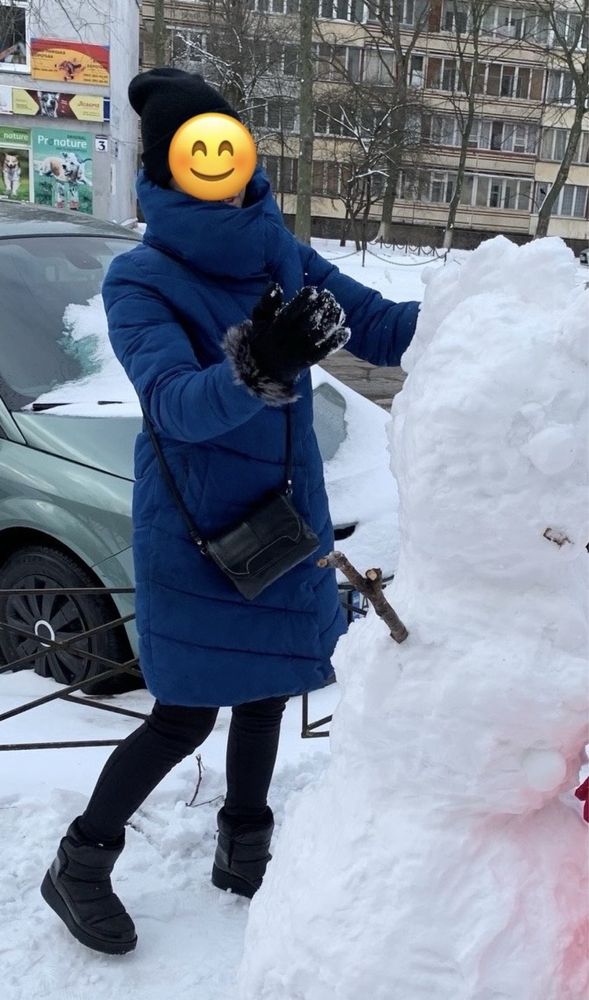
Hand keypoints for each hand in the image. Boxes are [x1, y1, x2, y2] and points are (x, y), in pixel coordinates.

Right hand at [224, 282, 349, 404]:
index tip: (313, 290)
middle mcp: (288, 340)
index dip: (303, 300)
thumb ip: (267, 302)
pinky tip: (346, 331)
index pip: (291, 312)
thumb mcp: (259, 319)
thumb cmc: (263, 338)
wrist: (263, 370)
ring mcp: (299, 351)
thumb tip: (275, 284)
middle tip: (330, 296)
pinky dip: (336, 342)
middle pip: (308, 322)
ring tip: (339, 309)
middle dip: (321, 307)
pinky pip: (324, 352)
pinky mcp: (308, 361)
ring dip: (331, 322)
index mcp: (276, 328)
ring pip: (319, 336)